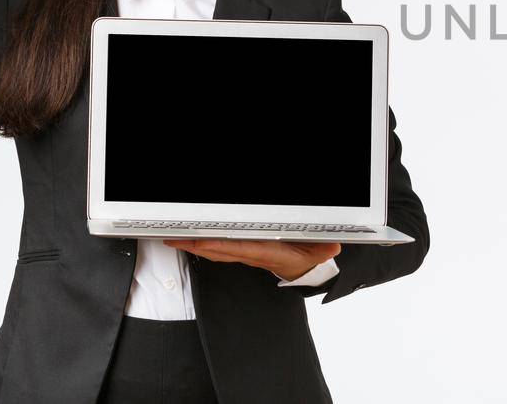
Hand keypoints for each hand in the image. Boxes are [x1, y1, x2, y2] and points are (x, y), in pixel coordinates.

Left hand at [164, 238, 341, 281]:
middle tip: (174, 237)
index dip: (218, 245)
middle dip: (195, 245)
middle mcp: (252, 254)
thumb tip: (332, 247)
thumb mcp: (321, 250)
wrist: (305, 269)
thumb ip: (325, 248)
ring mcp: (245, 254)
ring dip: (194, 246)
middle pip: (218, 251)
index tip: (200, 240)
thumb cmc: (309, 255)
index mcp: (267, 252)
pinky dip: (204, 245)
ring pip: (215, 251)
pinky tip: (194, 239)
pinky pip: (219, 249)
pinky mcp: (243, 251)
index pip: (238, 248)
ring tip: (176, 237)